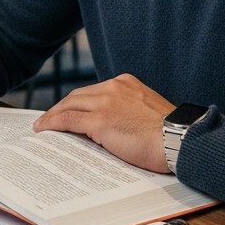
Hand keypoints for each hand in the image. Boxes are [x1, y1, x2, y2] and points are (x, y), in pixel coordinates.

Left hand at [32, 73, 173, 172]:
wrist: (181, 141)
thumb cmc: (171, 134)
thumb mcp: (147, 112)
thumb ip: (128, 111)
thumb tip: (111, 126)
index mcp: (126, 83)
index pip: (93, 91)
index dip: (77, 102)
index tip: (69, 110)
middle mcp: (113, 87)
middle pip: (77, 96)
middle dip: (61, 107)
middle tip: (50, 119)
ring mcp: (105, 103)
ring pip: (69, 106)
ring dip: (52, 116)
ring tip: (42, 126)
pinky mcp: (100, 121)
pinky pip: (67, 120)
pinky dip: (52, 123)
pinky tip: (44, 130)